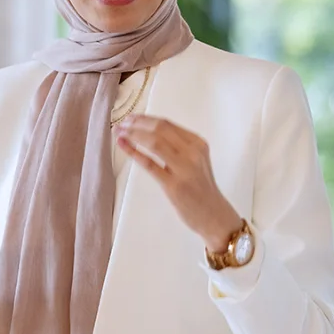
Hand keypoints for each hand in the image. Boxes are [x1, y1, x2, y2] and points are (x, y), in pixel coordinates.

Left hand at [116, 114, 244, 252]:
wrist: (214, 215)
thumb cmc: (201, 189)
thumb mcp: (196, 161)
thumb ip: (179, 147)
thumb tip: (149, 134)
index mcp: (198, 143)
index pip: (167, 124)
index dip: (145, 118)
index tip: (131, 118)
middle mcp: (193, 152)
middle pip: (160, 129)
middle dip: (137, 123)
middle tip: (121, 123)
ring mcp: (184, 168)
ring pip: (154, 142)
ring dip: (133, 134)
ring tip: (119, 132)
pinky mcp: (174, 185)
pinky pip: (150, 164)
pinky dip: (133, 151)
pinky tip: (123, 145)